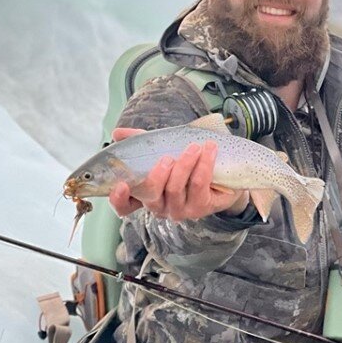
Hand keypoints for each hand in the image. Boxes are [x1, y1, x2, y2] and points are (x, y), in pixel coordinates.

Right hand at [108, 127, 248, 220]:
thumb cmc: (187, 163)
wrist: (224, 174)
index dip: (119, 199)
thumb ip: (139, 141)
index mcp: (146, 195)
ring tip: (194, 147)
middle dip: (157, 175)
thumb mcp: (161, 150)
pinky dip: (203, 165)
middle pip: (151, 195)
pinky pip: (198, 185)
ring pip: (175, 189)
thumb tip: (117, 133)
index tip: (122, 185)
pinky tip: (209, 150)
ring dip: (184, 165)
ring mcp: (180, 209)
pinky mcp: (201, 207)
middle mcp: (160, 207)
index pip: (125, 207)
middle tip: (168, 158)